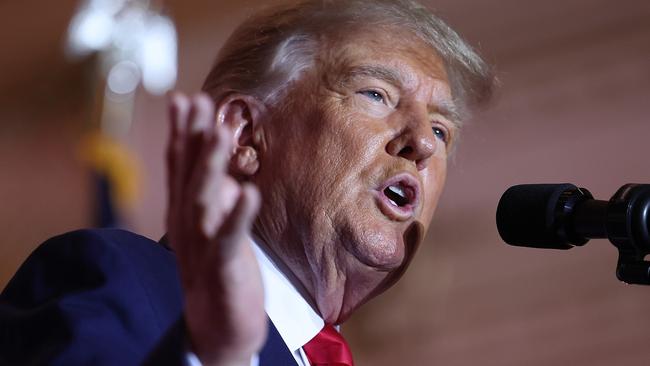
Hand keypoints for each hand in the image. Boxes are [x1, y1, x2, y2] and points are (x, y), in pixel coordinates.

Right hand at [166, 92, 265, 365]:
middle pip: (187, 176)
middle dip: (192, 137)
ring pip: (202, 201)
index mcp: (185, 214)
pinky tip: (248, 191)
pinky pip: (230, 238)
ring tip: (219, 132)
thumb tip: (227, 174)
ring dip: (210, 166)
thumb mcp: (213, 230)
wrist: (218, 328)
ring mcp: (202, 247)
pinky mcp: (222, 269)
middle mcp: (188, 226)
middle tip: (198, 100)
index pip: (180, 167)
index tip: (185, 98)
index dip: (182, 133)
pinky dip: (237, 215)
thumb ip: (216, 201)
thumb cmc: (218, 272)